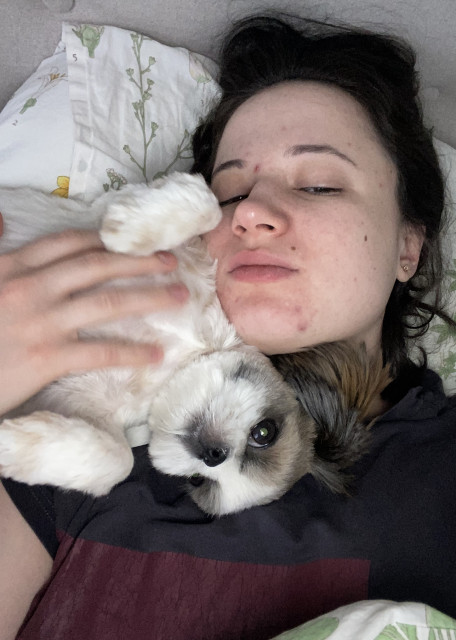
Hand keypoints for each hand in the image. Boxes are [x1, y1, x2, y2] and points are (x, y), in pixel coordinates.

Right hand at [0, 227, 187, 414]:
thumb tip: (1, 217)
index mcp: (12, 267)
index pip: (68, 243)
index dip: (107, 239)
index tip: (136, 239)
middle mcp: (30, 287)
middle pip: (97, 266)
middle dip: (138, 260)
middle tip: (171, 261)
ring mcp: (41, 322)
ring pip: (107, 302)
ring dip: (148, 297)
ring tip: (179, 296)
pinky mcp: (47, 357)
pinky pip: (100, 351)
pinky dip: (132, 352)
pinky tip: (157, 354)